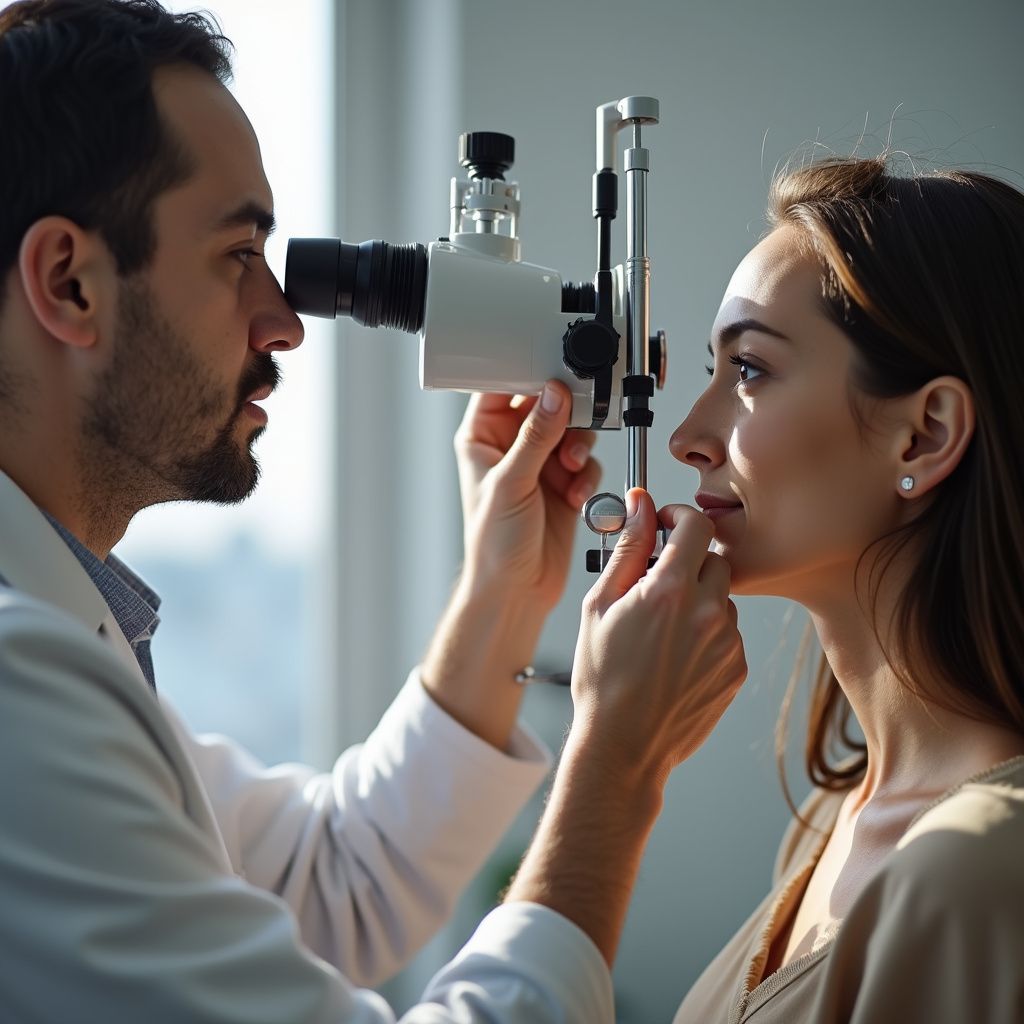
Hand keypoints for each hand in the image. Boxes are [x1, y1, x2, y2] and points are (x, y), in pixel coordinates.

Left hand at [455, 380, 601, 609]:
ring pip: (572, 430)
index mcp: (483, 437)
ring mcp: (540, 463)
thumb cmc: (493, 544)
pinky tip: (575, 494)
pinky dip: (586, 475)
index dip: (526, 375)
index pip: (502, 387)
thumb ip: (537, 437)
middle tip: (573, 424)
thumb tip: (555, 396)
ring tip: (571, 467)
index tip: (552, 373)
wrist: (517, 590)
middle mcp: (511, 446)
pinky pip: (587, 461)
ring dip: (578, 447)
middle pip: (546, 405)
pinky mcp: (565, 482)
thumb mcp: (512, 483)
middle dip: (565, 416)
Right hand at [569, 488, 746, 785]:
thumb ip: (628, 549)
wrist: (624, 745)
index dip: (678, 515)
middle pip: (713, 558)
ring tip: (661, 631)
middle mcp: (707, 612)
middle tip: (657, 583)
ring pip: (722, 597)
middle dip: (687, 561)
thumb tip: (640, 505)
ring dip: (698, 599)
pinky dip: (706, 633)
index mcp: (669, 591)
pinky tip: (674, 656)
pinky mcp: (736, 668)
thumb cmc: (603, 679)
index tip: (666, 523)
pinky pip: (727, 632)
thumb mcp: (600, 605)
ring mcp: (727, 642)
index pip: (696, 524)